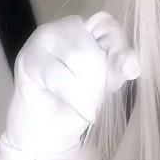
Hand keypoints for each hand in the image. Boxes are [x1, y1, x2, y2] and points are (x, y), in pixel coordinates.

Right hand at [4, 11, 139, 157]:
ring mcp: (41, 40)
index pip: (109, 27)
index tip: (119, 76)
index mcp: (87, 27)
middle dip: (100, 80)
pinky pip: (60, 76)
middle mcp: (63, 27)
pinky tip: (74, 108)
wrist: (46, 133)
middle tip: (94, 98)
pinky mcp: (27, 60)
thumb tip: (132, 65)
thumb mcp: (108, 82)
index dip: (118, 52)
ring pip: (80, 58)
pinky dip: (73, 97)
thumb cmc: (79, 102)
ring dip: (88, 91)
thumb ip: (120, 67)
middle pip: (94, 48)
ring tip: (83, 104)